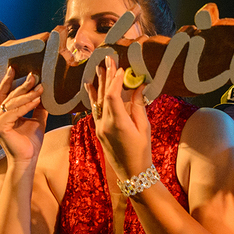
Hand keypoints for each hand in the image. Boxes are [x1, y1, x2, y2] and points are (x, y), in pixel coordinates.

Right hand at [0, 67, 46, 166]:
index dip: (8, 81)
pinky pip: (14, 112)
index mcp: (4, 115)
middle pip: (10, 96)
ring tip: (40, 88)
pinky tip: (37, 100)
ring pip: (12, 103)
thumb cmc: (31, 142)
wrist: (28, 159)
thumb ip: (37, 107)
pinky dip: (26, 105)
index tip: (13, 68)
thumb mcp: (37, 120)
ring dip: (27, 94)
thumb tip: (44, 93)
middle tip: (34, 76)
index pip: (4, 94)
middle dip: (23, 85)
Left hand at [87, 56, 152, 180]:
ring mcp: (99, 128)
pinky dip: (93, 97)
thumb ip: (138, 105)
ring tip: (98, 68)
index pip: (112, 96)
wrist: (132, 173)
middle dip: (106, 76)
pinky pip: (94, 110)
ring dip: (98, 84)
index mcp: (118, 124)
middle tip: (108, 60)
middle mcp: (105, 125)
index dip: (116, 80)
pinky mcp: (98, 131)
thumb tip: (138, 86)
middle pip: (103, 95)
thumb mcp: (144, 127)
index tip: (121, 68)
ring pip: (97, 101)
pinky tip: (89, 86)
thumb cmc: (142, 151)